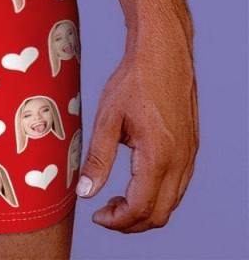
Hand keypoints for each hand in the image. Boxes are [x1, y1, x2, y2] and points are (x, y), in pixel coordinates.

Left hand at [76, 28, 198, 231]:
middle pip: (160, 214)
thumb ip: (98, 158)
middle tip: (104, 213)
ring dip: (145, 210)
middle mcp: (180, 161)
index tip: (96, 216)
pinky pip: (178, 185)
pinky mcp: (191, 148)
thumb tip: (85, 192)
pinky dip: (157, 195)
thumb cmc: (134, 80)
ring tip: (115, 200)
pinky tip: (134, 182)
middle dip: (131, 222)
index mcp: (158, 156)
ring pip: (171, 202)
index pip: (140, 208)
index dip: (117, 221)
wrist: (163, 53)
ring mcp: (189, 156)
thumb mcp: (107, 118)